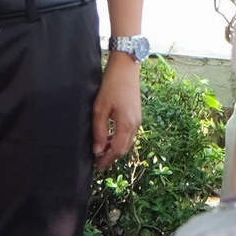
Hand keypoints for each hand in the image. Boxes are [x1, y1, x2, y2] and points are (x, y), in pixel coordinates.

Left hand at [92, 55, 141, 170]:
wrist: (126, 68)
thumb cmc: (111, 85)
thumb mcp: (100, 109)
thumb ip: (99, 131)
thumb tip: (98, 150)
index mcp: (127, 124)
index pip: (117, 150)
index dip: (107, 160)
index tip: (98, 167)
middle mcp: (135, 124)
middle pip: (124, 148)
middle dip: (111, 157)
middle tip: (98, 162)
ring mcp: (137, 120)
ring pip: (127, 141)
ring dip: (115, 148)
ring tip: (101, 150)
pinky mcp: (136, 115)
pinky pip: (129, 133)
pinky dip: (119, 139)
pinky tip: (109, 137)